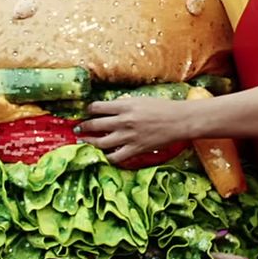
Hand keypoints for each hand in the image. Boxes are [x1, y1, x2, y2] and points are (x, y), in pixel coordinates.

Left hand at [77, 96, 195, 163]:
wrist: (179, 121)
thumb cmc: (163, 107)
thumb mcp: (141, 100)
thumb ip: (124, 105)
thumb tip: (110, 109)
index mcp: (125, 106)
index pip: (97, 107)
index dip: (88, 110)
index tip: (86, 112)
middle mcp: (124, 121)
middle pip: (95, 125)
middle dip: (83, 126)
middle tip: (78, 128)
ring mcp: (129, 137)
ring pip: (101, 143)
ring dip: (89, 142)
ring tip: (83, 142)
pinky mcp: (135, 149)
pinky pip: (116, 157)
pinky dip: (107, 157)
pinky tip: (103, 156)